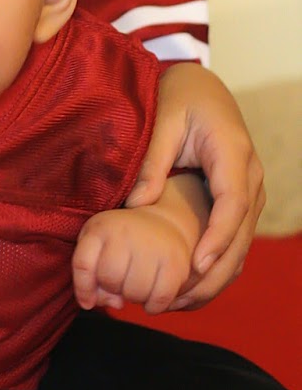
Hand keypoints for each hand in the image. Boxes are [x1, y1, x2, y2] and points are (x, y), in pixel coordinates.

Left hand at [73, 207, 192, 314]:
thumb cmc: (123, 242)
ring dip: (134, 298)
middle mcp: (125, 232)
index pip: (83, 264)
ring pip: (134, 292)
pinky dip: (154, 306)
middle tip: (122, 283)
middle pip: (110, 279)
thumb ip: (93, 278)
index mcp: (101, 227)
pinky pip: (160, 298)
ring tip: (137, 286)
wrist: (163, 224)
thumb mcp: (99, 248)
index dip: (82, 289)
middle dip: (113, 289)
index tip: (87, 302)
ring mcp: (152, 245)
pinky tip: (151, 299)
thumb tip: (115, 304)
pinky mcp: (175, 261)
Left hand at [124, 64, 264, 307]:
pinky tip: (191, 287)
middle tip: (179, 298)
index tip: (196, 265)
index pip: (233, 204)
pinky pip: (234, 238)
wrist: (201, 88)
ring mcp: (250, 189)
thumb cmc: (180, 98)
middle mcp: (251, 175)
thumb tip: (138, 205)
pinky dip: (218, 265)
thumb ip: (152, 162)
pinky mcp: (240, 200)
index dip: (216, 238)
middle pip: (242, 233)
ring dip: (217, 276)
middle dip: (215, 271)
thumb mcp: (162, 121)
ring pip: (242, 242)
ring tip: (179, 302)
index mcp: (233, 153)